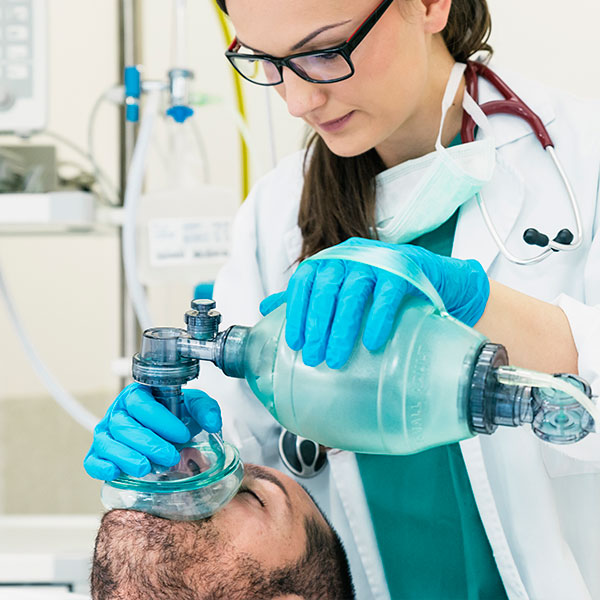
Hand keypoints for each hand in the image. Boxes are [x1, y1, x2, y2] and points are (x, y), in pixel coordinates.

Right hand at [83, 383, 221, 480]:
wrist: (165, 433)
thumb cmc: (174, 416)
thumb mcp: (193, 406)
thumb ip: (205, 409)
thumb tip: (212, 422)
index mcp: (137, 395)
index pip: (142, 404)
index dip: (161, 421)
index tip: (182, 435)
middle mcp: (118, 412)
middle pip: (125, 426)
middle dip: (149, 443)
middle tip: (171, 456)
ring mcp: (106, 434)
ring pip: (109, 443)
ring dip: (128, 457)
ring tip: (148, 467)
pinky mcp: (98, 455)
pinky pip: (92, 462)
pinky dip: (102, 468)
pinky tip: (118, 472)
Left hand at [260, 237, 489, 368]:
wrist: (431, 276)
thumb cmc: (378, 286)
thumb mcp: (342, 288)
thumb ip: (306, 296)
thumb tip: (265, 308)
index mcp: (332, 260)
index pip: (305, 280)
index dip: (295, 310)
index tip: (293, 341)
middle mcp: (351, 255)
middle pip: (326, 288)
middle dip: (316, 325)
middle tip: (313, 358)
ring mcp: (379, 261)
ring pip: (353, 293)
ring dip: (342, 328)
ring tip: (336, 359)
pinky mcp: (406, 271)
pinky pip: (389, 295)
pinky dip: (379, 319)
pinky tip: (373, 343)